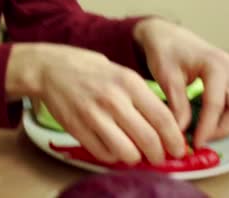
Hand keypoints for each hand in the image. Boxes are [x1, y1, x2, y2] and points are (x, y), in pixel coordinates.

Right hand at [6, 43, 184, 164]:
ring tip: (136, 155)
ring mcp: (94, 115)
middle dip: (159, 155)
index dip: (175, 139)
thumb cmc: (88, 69)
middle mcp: (113, 99)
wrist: (50, 68)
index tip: (178, 148)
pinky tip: (113, 148)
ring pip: (127, 152)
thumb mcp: (121, 73)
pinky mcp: (77, 128)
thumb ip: (141, 96)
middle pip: (149, 140)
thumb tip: (164, 124)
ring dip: (136, 159)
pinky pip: (103, 154)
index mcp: (129, 82)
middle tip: (160, 158)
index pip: (163, 118)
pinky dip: (112, 157)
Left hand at [134, 18, 228, 146]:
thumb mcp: (166, 78)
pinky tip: (217, 113)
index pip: (216, 104)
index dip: (207, 127)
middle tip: (202, 137)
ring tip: (211, 125)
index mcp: (214, 64)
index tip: (196, 143)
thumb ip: (176, 105)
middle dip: (223, 127)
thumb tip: (182, 132)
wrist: (166, 36)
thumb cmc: (165, 52)